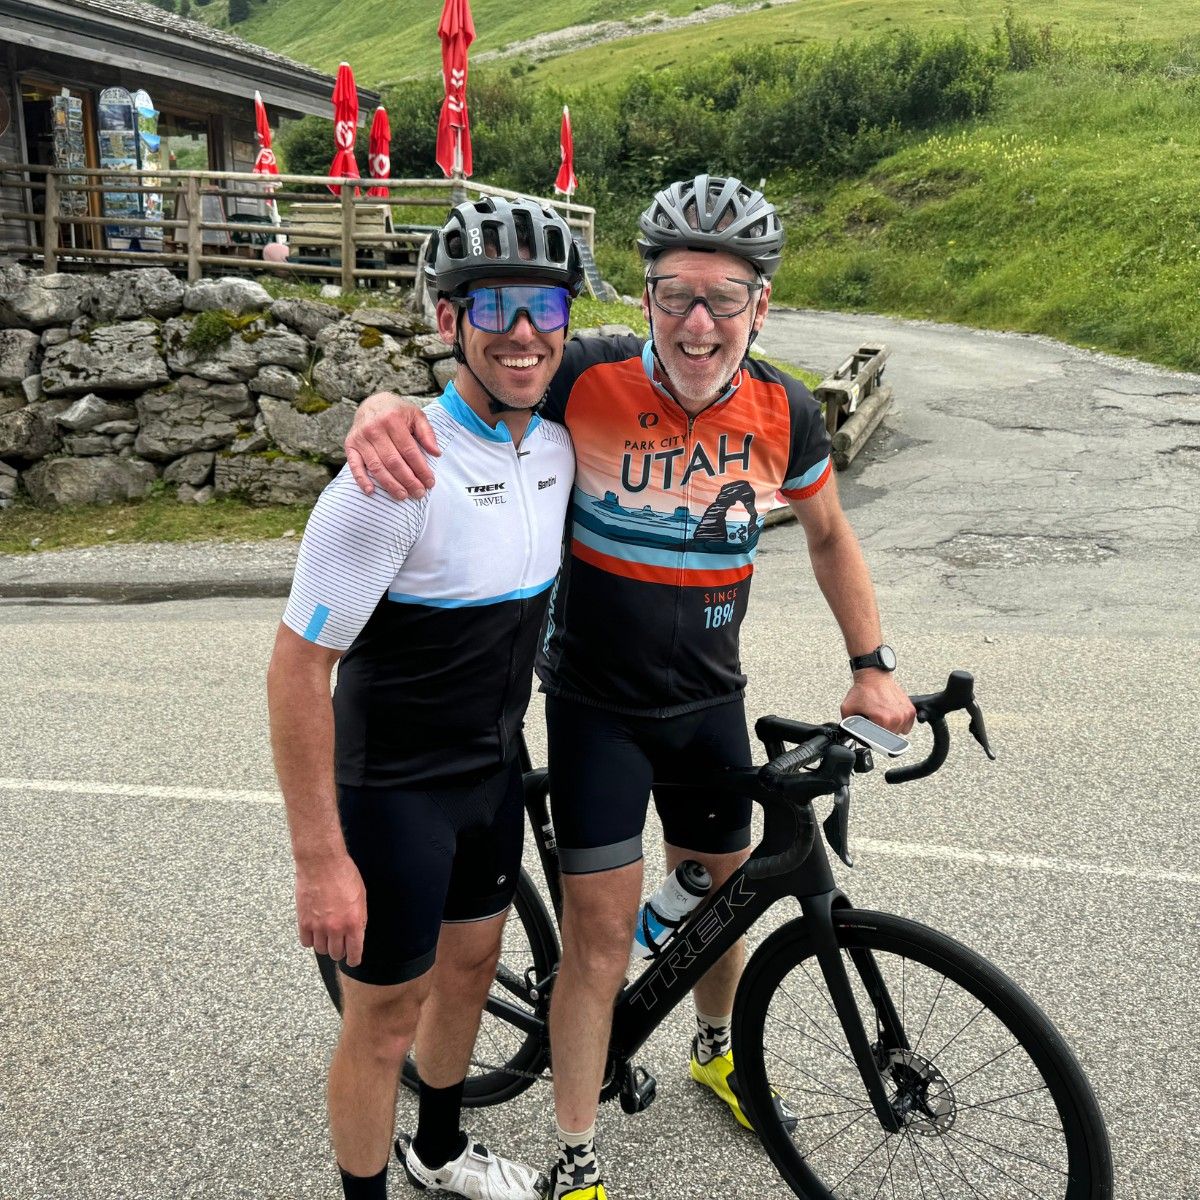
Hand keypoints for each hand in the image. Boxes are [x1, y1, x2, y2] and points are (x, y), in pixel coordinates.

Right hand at [294, 852, 366, 967]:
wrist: (322, 862)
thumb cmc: (344, 874)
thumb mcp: (361, 896)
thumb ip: (360, 917)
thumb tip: (358, 932)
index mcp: (354, 922)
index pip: (355, 952)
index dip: (354, 959)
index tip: (353, 960)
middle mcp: (336, 928)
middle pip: (336, 953)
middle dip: (340, 951)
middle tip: (339, 944)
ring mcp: (318, 926)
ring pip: (321, 950)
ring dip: (325, 946)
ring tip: (326, 937)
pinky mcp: (304, 921)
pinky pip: (306, 942)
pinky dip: (310, 940)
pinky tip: (314, 932)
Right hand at [345, 391, 439, 499]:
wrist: (372, 402)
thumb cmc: (397, 412)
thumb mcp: (416, 415)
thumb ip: (427, 433)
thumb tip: (436, 454)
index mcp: (393, 420)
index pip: (409, 451)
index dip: (421, 469)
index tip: (429, 482)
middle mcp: (374, 429)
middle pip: (393, 462)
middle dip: (408, 480)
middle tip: (419, 493)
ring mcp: (360, 438)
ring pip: (377, 467)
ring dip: (390, 484)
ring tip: (402, 496)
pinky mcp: (350, 445)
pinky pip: (354, 465)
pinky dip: (361, 480)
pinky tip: (371, 492)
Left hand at [841, 671, 915, 733]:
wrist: (873, 676)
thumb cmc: (863, 690)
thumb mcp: (848, 709)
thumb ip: (848, 725)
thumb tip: (849, 734)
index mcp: (883, 720)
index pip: (880, 741)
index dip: (873, 738)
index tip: (871, 732)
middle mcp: (896, 718)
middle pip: (890, 737)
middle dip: (882, 732)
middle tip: (875, 721)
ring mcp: (905, 714)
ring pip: (899, 732)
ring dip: (891, 727)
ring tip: (883, 716)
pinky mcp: (910, 710)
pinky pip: (907, 725)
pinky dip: (900, 723)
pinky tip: (892, 716)